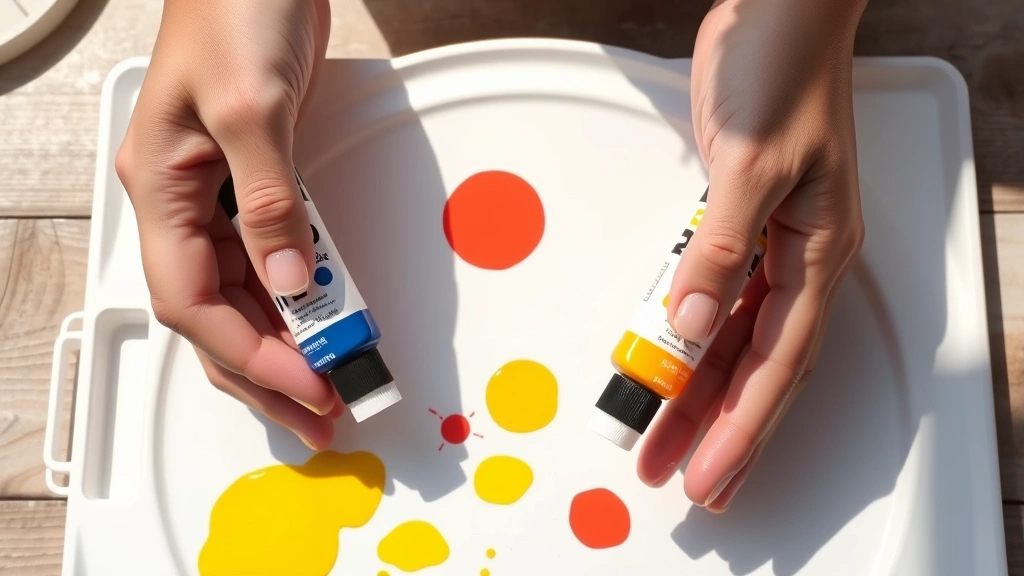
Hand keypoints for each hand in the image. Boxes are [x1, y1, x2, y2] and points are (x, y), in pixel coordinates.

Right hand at [115, 0, 339, 448]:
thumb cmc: (235, 9)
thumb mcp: (250, 109)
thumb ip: (269, 202)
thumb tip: (289, 283)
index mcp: (160, 189)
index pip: (193, 301)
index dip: (247, 353)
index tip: (303, 383)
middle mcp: (184, 201)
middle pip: (216, 313)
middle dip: (263, 369)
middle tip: (315, 412)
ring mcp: (220, 194)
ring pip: (245, 291)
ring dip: (286, 339)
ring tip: (327, 383)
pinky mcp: (259, 181)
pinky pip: (274, 254)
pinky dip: (301, 293)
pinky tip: (325, 320)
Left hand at [638, 0, 867, 510]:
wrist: (775, 11)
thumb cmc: (784, 70)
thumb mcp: (752, 163)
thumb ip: (720, 247)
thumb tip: (690, 321)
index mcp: (818, 251)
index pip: (777, 362)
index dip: (742, 426)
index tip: (710, 471)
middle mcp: (797, 257)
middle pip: (756, 367)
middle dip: (722, 429)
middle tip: (688, 481)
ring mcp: (766, 242)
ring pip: (731, 339)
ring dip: (698, 391)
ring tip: (663, 440)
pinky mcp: (734, 222)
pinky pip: (711, 295)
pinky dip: (687, 335)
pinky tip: (666, 365)